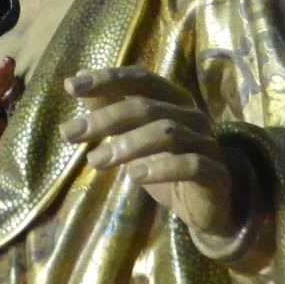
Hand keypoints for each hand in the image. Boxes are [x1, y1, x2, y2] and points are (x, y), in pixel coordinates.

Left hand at [60, 65, 237, 237]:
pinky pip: (191, 165)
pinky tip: (134, 176)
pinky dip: (161, 168)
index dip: (109, 78)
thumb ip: (109, 106)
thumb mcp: (132, 134)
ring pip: (167, 133)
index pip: (142, 79)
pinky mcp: (216, 175)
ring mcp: (207, 143)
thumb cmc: (164, 162)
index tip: (72, 86)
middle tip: (68, 133)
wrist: (205, 205)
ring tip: (94, 160)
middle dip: (105, 118)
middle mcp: (192, 115)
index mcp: (173, 99)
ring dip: (127, 145)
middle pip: (148, 107)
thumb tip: (74, 81)